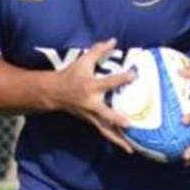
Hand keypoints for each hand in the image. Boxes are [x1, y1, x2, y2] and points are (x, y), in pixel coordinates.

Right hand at [51, 38, 136, 153]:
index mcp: (90, 86)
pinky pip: (105, 132)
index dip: (121, 78)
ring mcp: (91, 115)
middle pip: (105, 113)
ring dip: (118, 140)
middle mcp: (91, 103)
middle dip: (116, 119)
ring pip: (105, 130)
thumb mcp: (83, 61)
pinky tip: (127, 147)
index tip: (135, 75)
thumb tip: (114, 40)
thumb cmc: (71, 75)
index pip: (109, 82)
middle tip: (130, 124)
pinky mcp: (92, 121)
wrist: (54, 92)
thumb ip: (98, 50)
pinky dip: (115, 140)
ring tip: (131, 149)